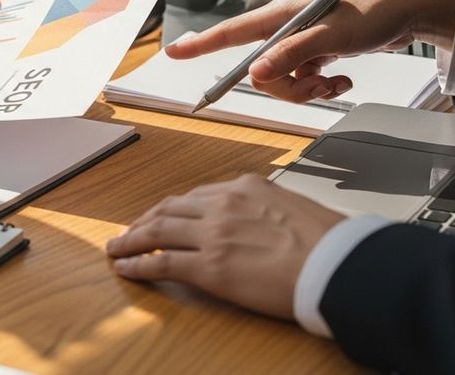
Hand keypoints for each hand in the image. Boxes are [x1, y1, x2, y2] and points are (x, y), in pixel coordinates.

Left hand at [107, 174, 343, 319]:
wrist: (338, 264)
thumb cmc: (329, 243)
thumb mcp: (295, 209)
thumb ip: (268, 210)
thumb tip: (264, 223)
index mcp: (245, 187)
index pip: (197, 196)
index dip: (173, 209)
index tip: (163, 217)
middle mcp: (223, 204)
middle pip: (169, 209)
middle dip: (145, 221)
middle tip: (129, 232)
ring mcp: (213, 235)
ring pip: (157, 231)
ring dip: (131, 240)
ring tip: (116, 249)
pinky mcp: (208, 266)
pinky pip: (161, 262)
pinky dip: (138, 264)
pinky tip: (125, 268)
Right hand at [166, 0, 454, 102]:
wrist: (411, 9)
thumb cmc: (374, 10)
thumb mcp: (333, 34)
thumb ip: (292, 53)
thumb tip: (256, 75)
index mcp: (282, 14)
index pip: (233, 32)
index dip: (201, 43)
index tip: (174, 52)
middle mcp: (287, 26)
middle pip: (262, 69)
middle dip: (286, 85)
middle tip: (316, 84)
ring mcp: (302, 40)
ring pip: (284, 78)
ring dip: (308, 88)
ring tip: (335, 80)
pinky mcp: (317, 51)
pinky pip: (304, 78)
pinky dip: (321, 85)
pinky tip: (341, 78)